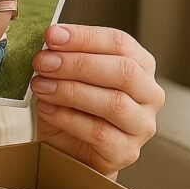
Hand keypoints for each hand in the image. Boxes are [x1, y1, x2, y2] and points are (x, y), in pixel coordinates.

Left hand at [32, 24, 163, 179]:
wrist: (66, 150)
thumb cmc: (70, 105)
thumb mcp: (67, 75)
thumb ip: (64, 55)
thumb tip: (50, 38)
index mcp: (140, 65)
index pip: (120, 43)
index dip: (84, 37)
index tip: (51, 36)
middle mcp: (149, 94)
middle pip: (124, 71)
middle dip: (77, 64)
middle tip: (42, 62)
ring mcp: (142, 125)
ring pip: (114, 103)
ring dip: (71, 91)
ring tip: (40, 86)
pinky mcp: (126, 152)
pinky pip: (100, 133)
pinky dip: (67, 118)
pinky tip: (46, 109)